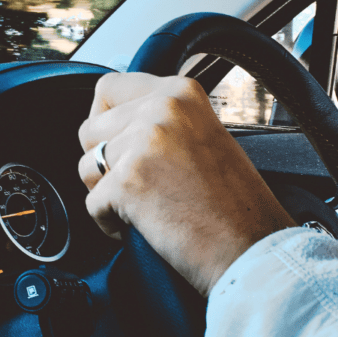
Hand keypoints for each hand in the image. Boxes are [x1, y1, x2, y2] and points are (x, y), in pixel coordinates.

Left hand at [78, 73, 295, 296]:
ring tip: (143, 207)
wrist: (251, 249)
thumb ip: (163, 120)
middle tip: (137, 185)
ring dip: (104, 192)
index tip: (118, 144)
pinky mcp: (127, 181)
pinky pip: (91, 204)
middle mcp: (161, 108)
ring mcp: (143, 143)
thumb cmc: (235, 205)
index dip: (104, 120)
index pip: (108, 87)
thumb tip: (115, 122)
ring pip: (86, 166)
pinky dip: (110, 222)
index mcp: (181, 92)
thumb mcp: (204, 136)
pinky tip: (145, 226)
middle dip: (103, 161)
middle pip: (90, 128)